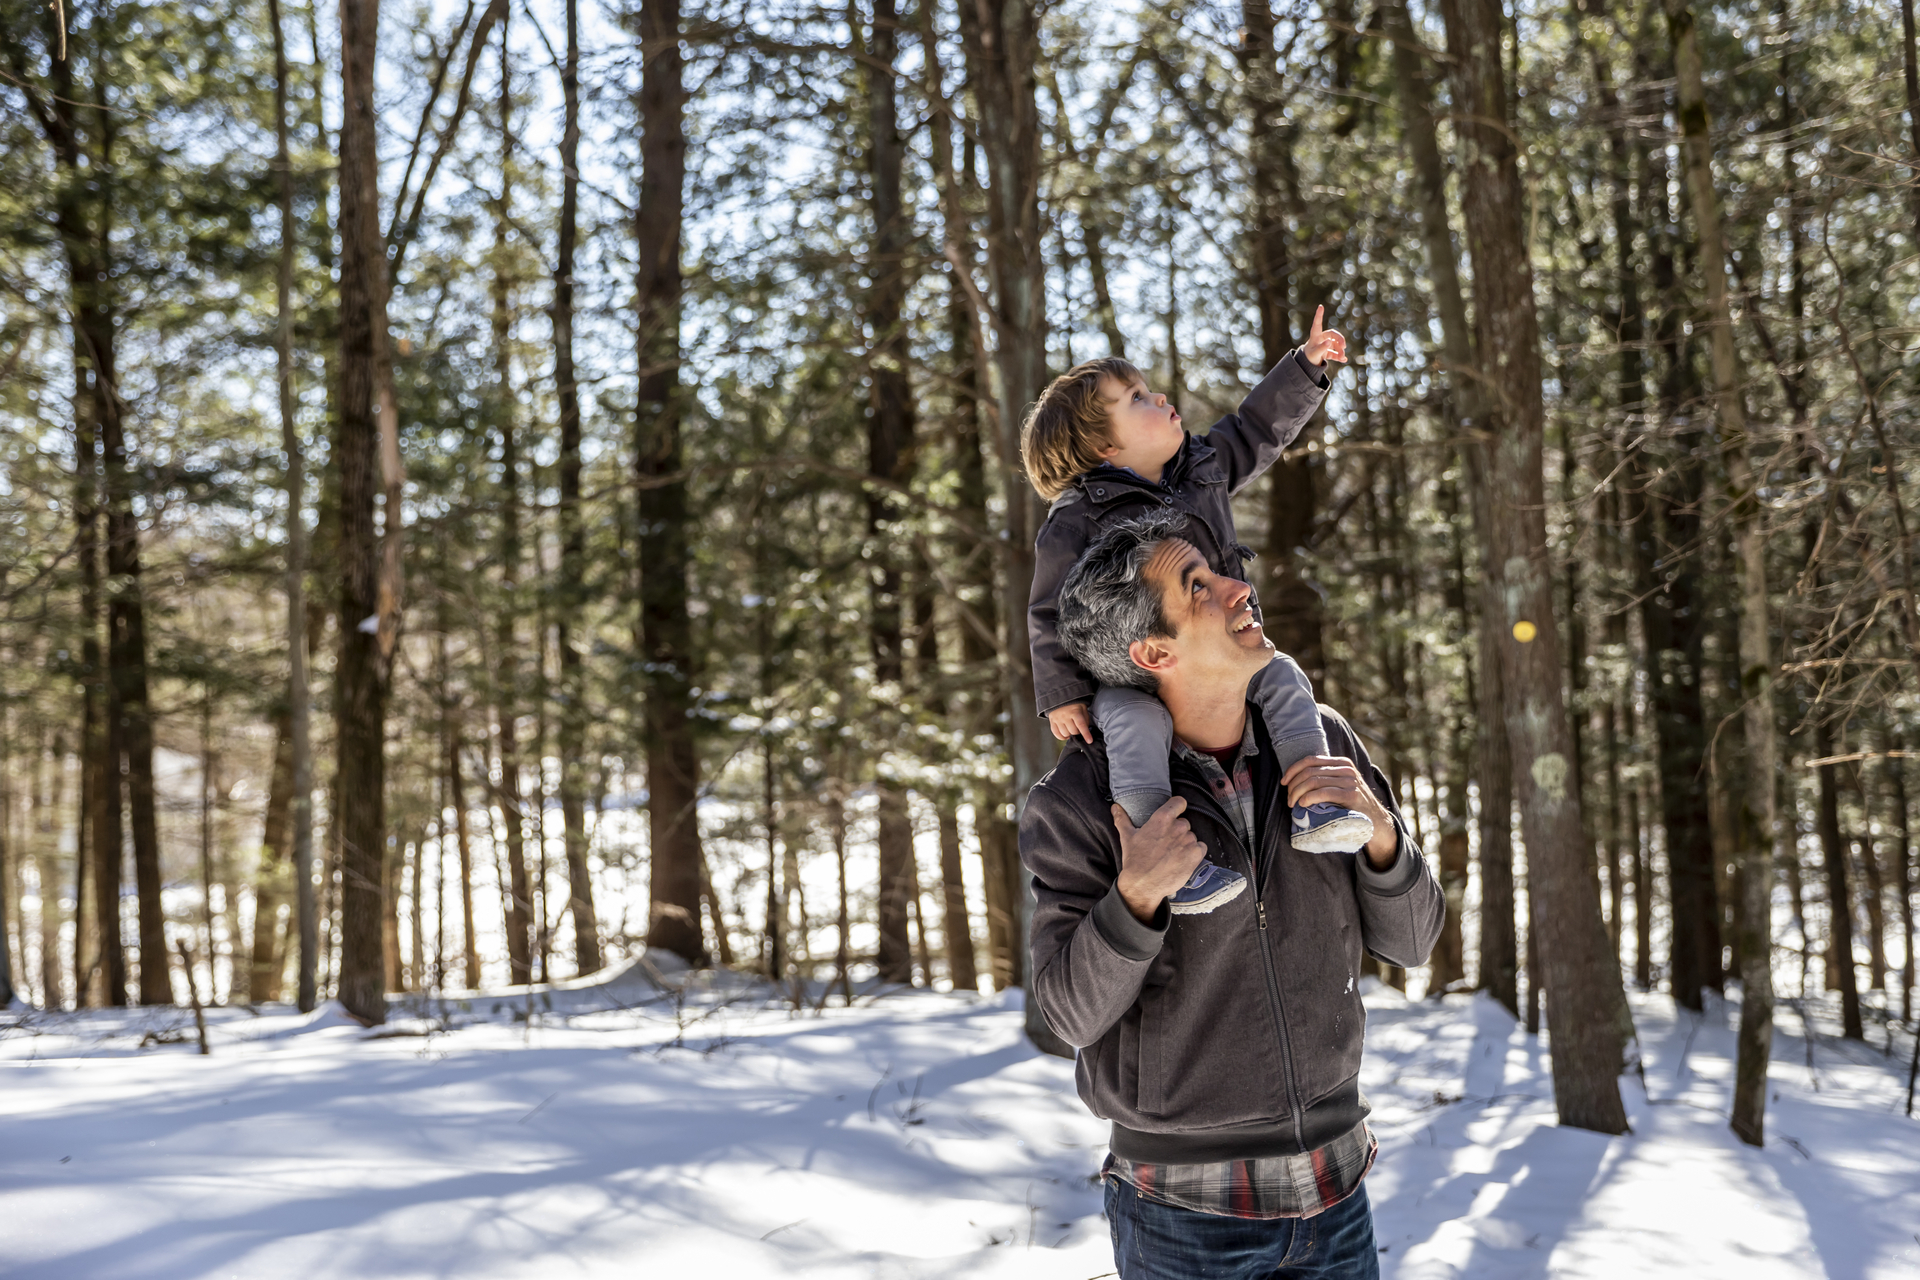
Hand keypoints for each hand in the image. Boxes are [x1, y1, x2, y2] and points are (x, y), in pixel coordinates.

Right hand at [1048, 702, 1092, 742]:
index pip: (1081, 725)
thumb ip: (1085, 719)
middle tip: (1078, 728)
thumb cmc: (1074, 704)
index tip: (1090, 741)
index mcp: (1074, 711)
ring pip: (1065, 734)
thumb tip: (1086, 730)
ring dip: (1070, 734)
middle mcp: (1065, 716)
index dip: (1086, 734)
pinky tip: (1065, 735)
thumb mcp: (1083, 708)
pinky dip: (1061, 737)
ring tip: (1071, 730)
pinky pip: (1056, 733)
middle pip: (1073, 731)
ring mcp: (1057, 719)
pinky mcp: (1052, 721)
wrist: (1060, 696)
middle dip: (1078, 732)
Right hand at [1112, 797, 1207, 922]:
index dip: (1177, 806)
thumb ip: (1122, 819)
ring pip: (1191, 836)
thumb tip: (1115, 807)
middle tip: (1167, 842)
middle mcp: (1178, 827)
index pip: (1179, 802)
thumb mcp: (1127, 837)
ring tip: (1173, 854)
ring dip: (1185, 843)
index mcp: (1162, 818)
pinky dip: (1195, 853)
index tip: (1175, 812)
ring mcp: (1189, 841)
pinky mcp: (1196, 855)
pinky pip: (1201, 848)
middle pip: (1184, 822)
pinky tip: (1183, 859)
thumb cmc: (1135, 861)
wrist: (1143, 884)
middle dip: (1177, 830)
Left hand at [1281, 755, 1396, 866]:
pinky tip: (1304, 804)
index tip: (1284, 782)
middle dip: (1294, 785)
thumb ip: (1325, 778)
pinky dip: (1309, 798)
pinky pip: (1324, 792)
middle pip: (1310, 771)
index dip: (1293, 770)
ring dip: (1298, 793)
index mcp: (1341, 763)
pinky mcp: (1351, 794)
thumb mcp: (1339, 785)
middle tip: (1288, 799)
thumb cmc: (1351, 804)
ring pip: (1314, 781)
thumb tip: (1296, 780)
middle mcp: (1346, 768)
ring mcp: (1350, 780)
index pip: (1310, 760)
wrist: (1374, 819)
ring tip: (1293, 804)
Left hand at [1300, 305, 1347, 367]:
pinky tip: (1344, 360)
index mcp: (1315, 336)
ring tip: (1342, 357)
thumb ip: (1321, 348)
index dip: (1319, 315)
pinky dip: (1339, 356)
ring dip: (1340, 351)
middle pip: (1333, 335)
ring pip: (1336, 345)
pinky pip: (1335, 353)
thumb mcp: (1314, 354)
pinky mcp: (1328, 351)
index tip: (1320, 306)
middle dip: (1340, 340)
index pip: (1317, 324)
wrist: (1307, 364)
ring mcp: (1326, 344)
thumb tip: (1330, 342)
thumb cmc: (1309, 356)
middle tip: (1344, 346)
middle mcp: (1321, 338)